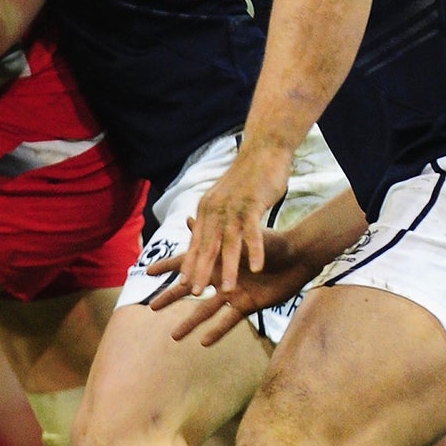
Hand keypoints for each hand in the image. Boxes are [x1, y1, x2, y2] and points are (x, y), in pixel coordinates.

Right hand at [146, 219, 316, 346]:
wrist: (298, 257)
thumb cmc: (271, 243)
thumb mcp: (239, 235)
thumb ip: (213, 232)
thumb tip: (187, 219)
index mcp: (216, 260)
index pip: (185, 263)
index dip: (166, 267)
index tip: (147, 272)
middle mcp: (220, 277)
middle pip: (189, 289)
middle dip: (170, 297)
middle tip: (151, 307)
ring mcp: (232, 293)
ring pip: (205, 310)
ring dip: (189, 323)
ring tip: (174, 336)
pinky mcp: (247, 305)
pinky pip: (229, 321)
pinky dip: (217, 331)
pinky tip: (204, 342)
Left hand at [176, 142, 295, 296]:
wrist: (262, 152)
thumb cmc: (245, 178)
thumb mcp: (223, 197)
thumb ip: (210, 214)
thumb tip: (193, 224)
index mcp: (206, 211)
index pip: (195, 243)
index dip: (189, 263)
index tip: (182, 284)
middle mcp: (215, 211)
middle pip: (206, 247)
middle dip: (200, 271)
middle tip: (194, 293)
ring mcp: (233, 209)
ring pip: (228, 244)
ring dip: (228, 268)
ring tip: (226, 290)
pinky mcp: (253, 205)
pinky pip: (253, 233)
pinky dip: (254, 250)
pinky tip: (256, 268)